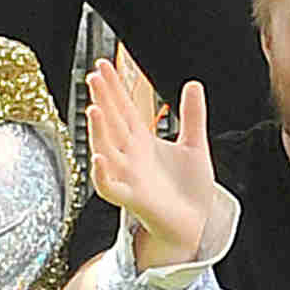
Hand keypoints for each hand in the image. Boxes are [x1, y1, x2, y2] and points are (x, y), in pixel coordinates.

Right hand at [85, 49, 218, 265]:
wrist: (195, 223)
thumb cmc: (189, 189)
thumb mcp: (195, 146)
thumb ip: (193, 116)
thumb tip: (193, 84)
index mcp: (142, 142)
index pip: (124, 109)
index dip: (114, 88)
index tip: (102, 65)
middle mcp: (130, 156)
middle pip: (112, 124)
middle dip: (103, 101)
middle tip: (94, 77)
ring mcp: (128, 176)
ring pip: (106, 150)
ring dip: (99, 131)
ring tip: (94, 109)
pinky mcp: (132, 198)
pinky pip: (111, 186)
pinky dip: (104, 173)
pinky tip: (101, 157)